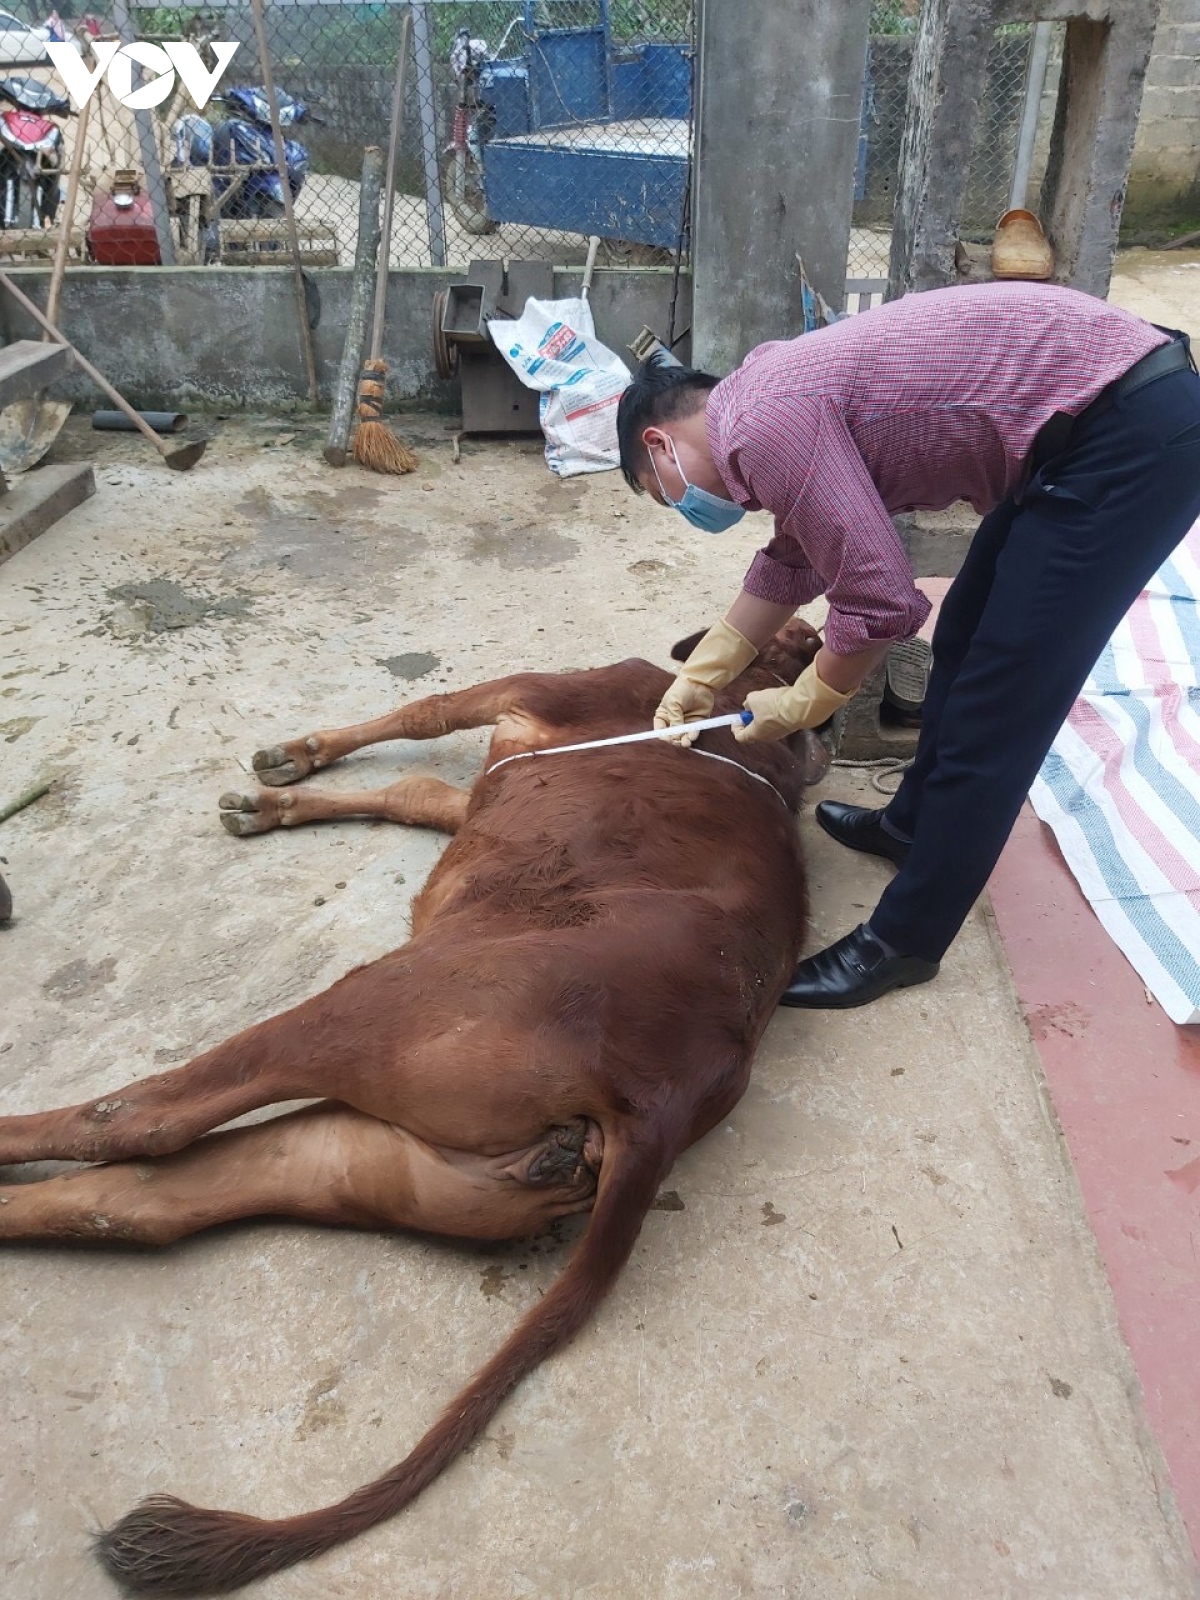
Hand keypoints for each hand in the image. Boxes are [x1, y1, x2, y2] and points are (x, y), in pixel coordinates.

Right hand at [653, 619, 758, 746]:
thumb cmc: (682, 689)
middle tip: (678, 742)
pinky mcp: (697, 722)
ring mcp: (686, 723)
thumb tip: (675, 736)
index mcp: (664, 715)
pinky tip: (692, 735)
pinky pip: (694, 732)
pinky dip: (693, 735)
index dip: (663, 735)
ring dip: (684, 741)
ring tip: (686, 742)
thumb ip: (674, 719)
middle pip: (672, 736)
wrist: (700, 682)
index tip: (667, 739)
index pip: (660, 729)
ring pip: (683, 736)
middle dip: (675, 740)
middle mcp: (674, 721)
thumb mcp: (674, 703)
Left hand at [733, 662, 853, 742]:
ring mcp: (780, 733)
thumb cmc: (773, 705)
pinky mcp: (790, 726)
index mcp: (755, 734)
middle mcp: (767, 737)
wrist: (799, 707)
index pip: (740, 737)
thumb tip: (749, 705)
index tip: (736, 718)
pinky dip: (775, 713)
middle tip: (751, 707)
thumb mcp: (753, 698)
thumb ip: (748, 703)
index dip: (736, 728)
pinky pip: (778, 721)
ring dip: (763, 715)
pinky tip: (778, 702)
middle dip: (751, 719)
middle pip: (754, 731)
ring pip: (767, 725)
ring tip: (766, 701)